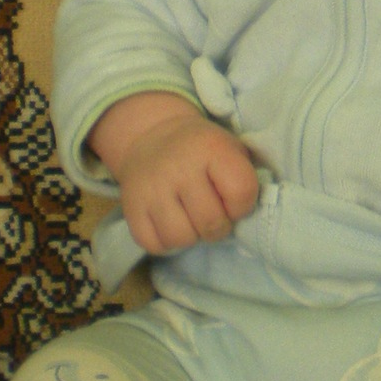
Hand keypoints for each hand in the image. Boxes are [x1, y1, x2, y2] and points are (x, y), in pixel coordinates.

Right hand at [87, 92, 258, 255]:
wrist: (152, 135)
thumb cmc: (202, 150)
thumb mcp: (230, 148)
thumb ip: (245, 178)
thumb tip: (250, 219)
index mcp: (210, 147)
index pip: (241, 193)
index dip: (242, 206)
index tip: (234, 200)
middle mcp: (178, 166)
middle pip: (211, 223)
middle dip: (219, 226)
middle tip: (213, 213)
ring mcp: (151, 187)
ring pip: (180, 239)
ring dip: (192, 236)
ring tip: (192, 219)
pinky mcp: (130, 206)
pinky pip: (154, 245)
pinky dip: (166, 242)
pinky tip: (171, 223)